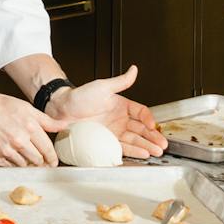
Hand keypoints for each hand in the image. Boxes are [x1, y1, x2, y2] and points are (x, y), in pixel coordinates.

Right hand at [0, 90, 63, 167]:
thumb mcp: (26, 108)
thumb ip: (46, 120)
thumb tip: (65, 125)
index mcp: (30, 127)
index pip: (47, 150)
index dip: (52, 158)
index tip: (53, 162)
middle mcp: (19, 141)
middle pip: (38, 160)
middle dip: (41, 162)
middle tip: (41, 162)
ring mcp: (6, 151)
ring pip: (25, 166)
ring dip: (28, 164)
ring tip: (25, 158)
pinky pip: (10, 167)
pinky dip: (14, 164)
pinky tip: (13, 157)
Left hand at [45, 65, 166, 158]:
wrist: (61, 110)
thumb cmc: (79, 96)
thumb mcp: (102, 86)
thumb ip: (121, 81)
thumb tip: (134, 69)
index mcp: (122, 105)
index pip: (141, 112)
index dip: (149, 119)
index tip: (153, 125)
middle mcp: (119, 119)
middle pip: (141, 129)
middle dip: (153, 137)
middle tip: (162, 144)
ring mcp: (113, 131)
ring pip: (134, 140)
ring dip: (147, 146)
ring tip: (157, 151)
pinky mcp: (106, 141)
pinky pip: (123, 147)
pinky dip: (134, 151)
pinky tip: (142, 154)